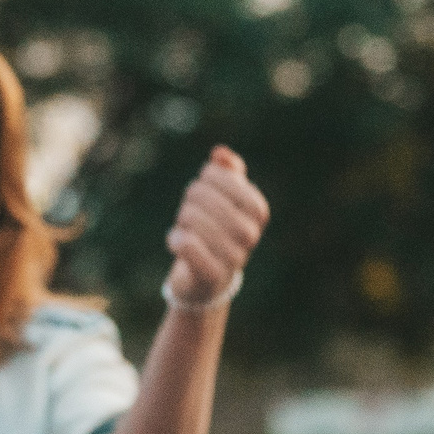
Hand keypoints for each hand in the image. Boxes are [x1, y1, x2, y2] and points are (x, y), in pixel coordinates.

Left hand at [164, 146, 268, 307]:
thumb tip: (220, 153)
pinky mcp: (212, 275)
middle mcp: (250, 233)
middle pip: (203, 195)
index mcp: (257, 210)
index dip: (208, 177)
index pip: (225, 177)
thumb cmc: (215, 230)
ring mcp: (234, 256)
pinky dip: (176, 239)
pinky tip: (177, 240)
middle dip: (191, 199)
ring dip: (182, 220)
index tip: (205, 186)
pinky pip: (188, 245)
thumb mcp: (223, 198)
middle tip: (190, 210)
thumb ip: (225, 172)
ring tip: (185, 227)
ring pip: (193, 218)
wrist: (208, 279)